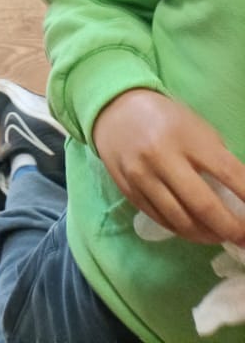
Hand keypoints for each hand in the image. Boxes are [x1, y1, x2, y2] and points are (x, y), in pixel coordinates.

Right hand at [92, 90, 244, 245]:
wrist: (114, 109)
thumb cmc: (166, 118)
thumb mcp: (197, 128)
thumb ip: (217, 160)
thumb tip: (240, 199)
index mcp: (187, 136)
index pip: (229, 174)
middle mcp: (162, 156)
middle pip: (204, 206)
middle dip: (231, 229)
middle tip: (244, 238)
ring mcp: (142, 175)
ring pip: (181, 221)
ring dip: (207, 235)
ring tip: (219, 236)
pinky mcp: (128, 189)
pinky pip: (160, 220)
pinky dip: (182, 230)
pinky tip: (194, 230)